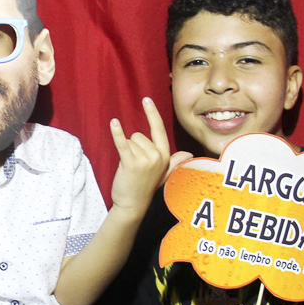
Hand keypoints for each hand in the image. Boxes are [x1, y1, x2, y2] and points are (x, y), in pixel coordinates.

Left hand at [109, 97, 191, 213]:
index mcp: (165, 155)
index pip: (159, 129)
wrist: (133, 205)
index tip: (146, 99)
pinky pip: (122, 143)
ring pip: (129, 141)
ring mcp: (144, 159)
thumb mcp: (165, 174)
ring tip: (130, 168)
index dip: (152, 113)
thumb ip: (175, 161)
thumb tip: (189, 154)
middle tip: (135, 166)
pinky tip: (114, 123)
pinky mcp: (130, 163)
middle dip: (133, 147)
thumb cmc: (146, 188)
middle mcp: (157, 155)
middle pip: (138, 136)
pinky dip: (117, 133)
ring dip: (126, 152)